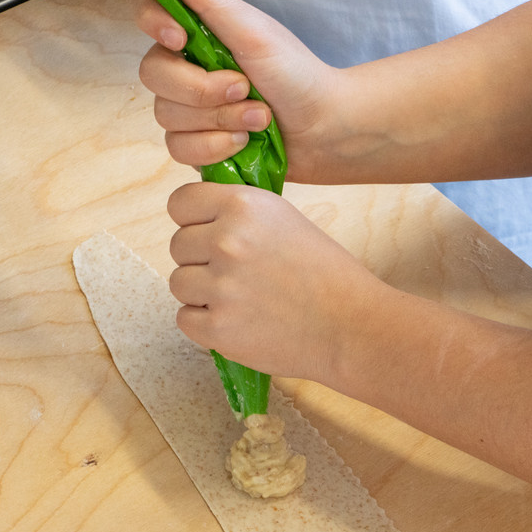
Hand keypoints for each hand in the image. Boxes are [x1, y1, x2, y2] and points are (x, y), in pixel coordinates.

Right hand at [129, 0, 333, 181]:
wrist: (325, 129)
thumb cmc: (297, 75)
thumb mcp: (255, 33)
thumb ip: (211, 1)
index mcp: (199, 33)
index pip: (148, 14)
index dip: (153, 22)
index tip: (179, 37)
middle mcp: (188, 68)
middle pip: (154, 74)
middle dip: (203, 89)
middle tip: (246, 89)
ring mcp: (191, 109)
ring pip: (167, 116)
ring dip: (220, 119)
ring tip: (260, 118)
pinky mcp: (200, 144)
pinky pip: (180, 148)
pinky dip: (215, 147)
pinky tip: (245, 142)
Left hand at [165, 182, 383, 383]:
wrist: (353, 326)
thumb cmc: (327, 274)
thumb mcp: (286, 221)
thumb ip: (240, 216)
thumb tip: (199, 218)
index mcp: (244, 206)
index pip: (180, 202)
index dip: (194, 220)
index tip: (210, 234)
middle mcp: (227, 241)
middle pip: (178, 246)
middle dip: (202, 260)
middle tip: (241, 275)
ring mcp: (220, 287)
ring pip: (179, 283)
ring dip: (203, 293)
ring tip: (244, 300)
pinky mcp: (217, 328)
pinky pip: (186, 319)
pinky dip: (207, 324)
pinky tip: (242, 322)